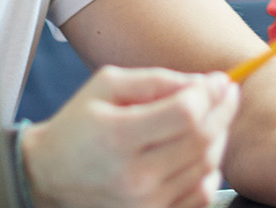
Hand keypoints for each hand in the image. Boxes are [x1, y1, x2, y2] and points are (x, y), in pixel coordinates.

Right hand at [21, 65, 238, 207]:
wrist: (49, 178)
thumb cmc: (79, 125)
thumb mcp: (106, 86)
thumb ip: (156, 80)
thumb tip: (204, 84)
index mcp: (117, 137)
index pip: (185, 114)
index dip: (209, 93)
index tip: (219, 80)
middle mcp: (134, 176)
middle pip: (202, 139)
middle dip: (223, 110)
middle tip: (226, 93)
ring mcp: (145, 204)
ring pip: (208, 166)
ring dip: (219, 136)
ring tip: (212, 118)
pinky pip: (202, 195)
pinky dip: (210, 170)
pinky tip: (201, 151)